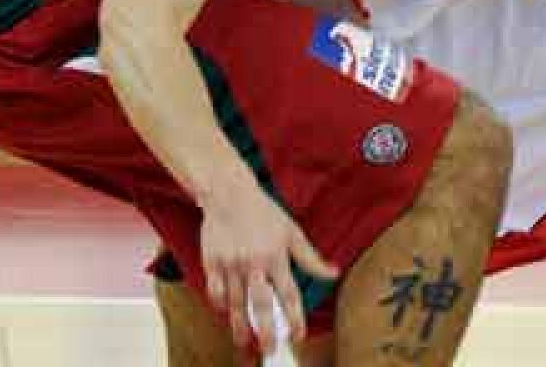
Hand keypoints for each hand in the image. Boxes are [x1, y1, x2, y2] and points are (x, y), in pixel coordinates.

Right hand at [201, 178, 338, 356]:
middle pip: (261, 304)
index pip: (289, 294)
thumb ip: (311, 258)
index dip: (295, 318)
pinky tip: (226, 315)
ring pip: (236, 303)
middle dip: (266, 330)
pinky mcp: (212, 263)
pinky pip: (216, 291)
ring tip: (245, 343)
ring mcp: (231, 265)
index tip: (298, 336)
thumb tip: (333, 273)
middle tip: (269, 350)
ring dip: (240, 326)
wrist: (229, 194)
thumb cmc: (264, 213)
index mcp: (276, 256)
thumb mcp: (292, 232)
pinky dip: (221, 306)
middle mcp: (254, 263)